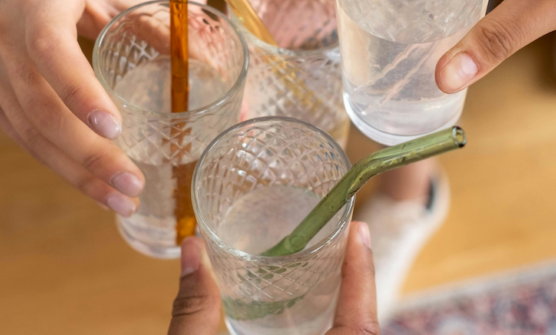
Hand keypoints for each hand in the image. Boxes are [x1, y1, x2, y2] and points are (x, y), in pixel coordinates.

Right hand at [0, 0, 155, 214]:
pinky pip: (23, 135)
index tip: (116, 128)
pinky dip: (59, 162)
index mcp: (38, 0)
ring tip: (121, 199)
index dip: (79, 91)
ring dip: (75, 172)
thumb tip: (212, 61)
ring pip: (29, 131)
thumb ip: (158, 22)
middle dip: (88, 154)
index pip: (50, 49)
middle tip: (132, 185)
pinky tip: (93, 183)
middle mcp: (1, 35)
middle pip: (39, 106)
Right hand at [168, 222, 378, 334]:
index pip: (360, 325)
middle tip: (350, 241)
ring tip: (338, 267)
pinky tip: (314, 311)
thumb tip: (191, 248)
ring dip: (350, 309)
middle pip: (362, 330)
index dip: (364, 276)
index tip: (360, 230)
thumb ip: (193, 311)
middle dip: (360, 286)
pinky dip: (333, 327)